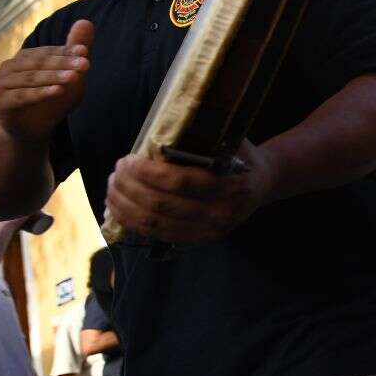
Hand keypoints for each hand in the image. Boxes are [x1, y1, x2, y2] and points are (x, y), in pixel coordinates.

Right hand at [0, 20, 92, 142]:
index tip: (85, 51)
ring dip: (54, 77)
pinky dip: (41, 93)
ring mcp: (3, 84)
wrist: (31, 130)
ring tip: (74, 77)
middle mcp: (10, 68)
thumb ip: (73, 50)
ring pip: (32, 79)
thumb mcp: (67, 74)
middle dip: (64, 63)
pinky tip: (58, 91)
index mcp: (25, 58)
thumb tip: (86, 21)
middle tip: (85, 63)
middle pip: (40, 64)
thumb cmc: (50, 99)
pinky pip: (23, 96)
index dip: (66, 51)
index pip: (48, 52)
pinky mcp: (2, 102)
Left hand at [106, 140, 273, 244]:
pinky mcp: (198, 240)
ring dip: (125, 205)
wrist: (263, 183)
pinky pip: (157, 234)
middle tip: (117, 170)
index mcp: (231, 187)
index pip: (180, 182)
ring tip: (112, 186)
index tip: (129, 159)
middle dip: (130, 187)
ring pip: (154, 223)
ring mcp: (209, 231)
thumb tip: (155, 135)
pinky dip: (132, 221)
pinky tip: (118, 207)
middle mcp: (221, 214)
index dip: (148, 172)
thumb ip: (200, 140)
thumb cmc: (241, 155)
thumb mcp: (228, 140)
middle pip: (161, 205)